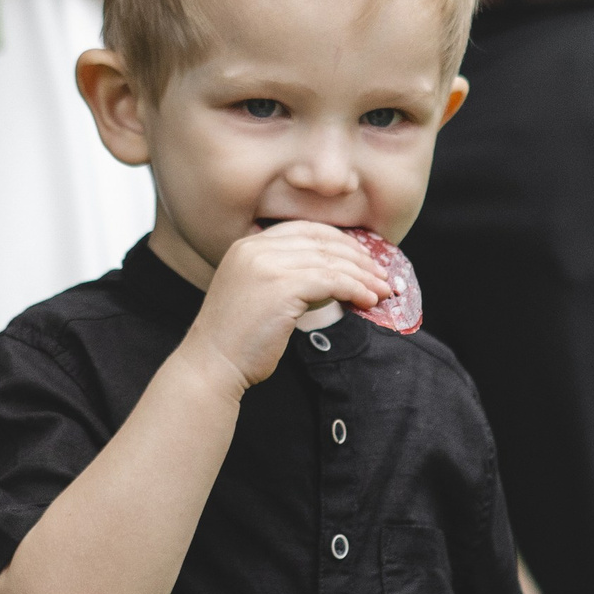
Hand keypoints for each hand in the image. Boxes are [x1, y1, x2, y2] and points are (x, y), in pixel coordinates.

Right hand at [182, 224, 388, 398]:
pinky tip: (367, 301)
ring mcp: (267, 265)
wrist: (211, 364)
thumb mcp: (258, 293)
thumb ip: (286, 276)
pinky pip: (331, 281)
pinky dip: (355, 289)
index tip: (363, 258)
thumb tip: (335, 277)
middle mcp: (256, 248)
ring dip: (363, 276)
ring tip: (382, 291)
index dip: (340, 241)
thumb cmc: (237, 339)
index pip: (305, 229)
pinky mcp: (281, 287)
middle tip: (382, 274)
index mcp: (248, 245)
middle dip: (359, 257)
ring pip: (331, 261)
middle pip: (322, 241)